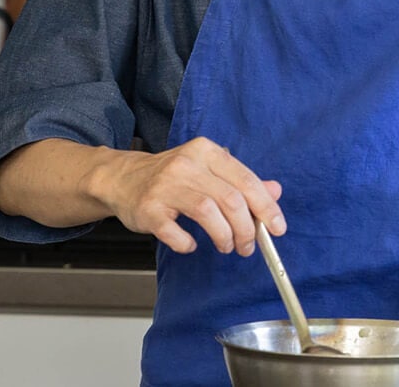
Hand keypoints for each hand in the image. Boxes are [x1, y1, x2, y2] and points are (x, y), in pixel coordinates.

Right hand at [90, 137, 283, 255]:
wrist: (122, 178)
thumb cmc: (172, 177)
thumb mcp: (208, 170)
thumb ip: (241, 180)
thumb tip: (275, 191)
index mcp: (206, 152)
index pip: (246, 180)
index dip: (266, 207)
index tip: (277, 228)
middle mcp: (186, 164)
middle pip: (230, 199)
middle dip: (246, 229)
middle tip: (248, 246)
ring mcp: (165, 186)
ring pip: (207, 212)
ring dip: (224, 236)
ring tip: (227, 246)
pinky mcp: (148, 209)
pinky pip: (175, 232)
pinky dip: (188, 243)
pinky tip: (191, 244)